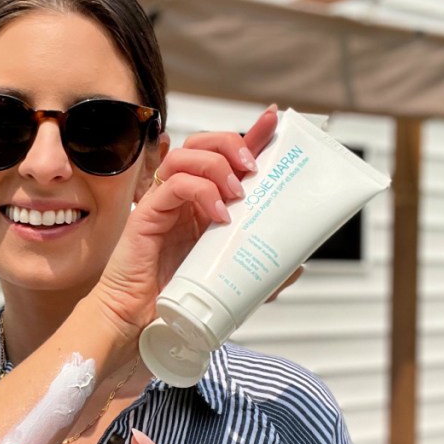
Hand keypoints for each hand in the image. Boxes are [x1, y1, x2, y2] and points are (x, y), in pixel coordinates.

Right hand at [92, 105, 278, 337]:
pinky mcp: (147, 214)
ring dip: (217, 166)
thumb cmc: (178, 300)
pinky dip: (200, 191)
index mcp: (203, 204)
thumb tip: (298, 264)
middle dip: (233, 144)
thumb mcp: (232, 281)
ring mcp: (164, 203)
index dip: (250, 135)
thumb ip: (264, 270)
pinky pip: (173, 184)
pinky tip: (218, 214)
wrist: (144, 323)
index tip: (273, 120)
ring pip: (187, 155)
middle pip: (204, 142)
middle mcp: (183, 197)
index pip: (226, 157)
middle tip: (254, 169)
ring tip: (237, 194)